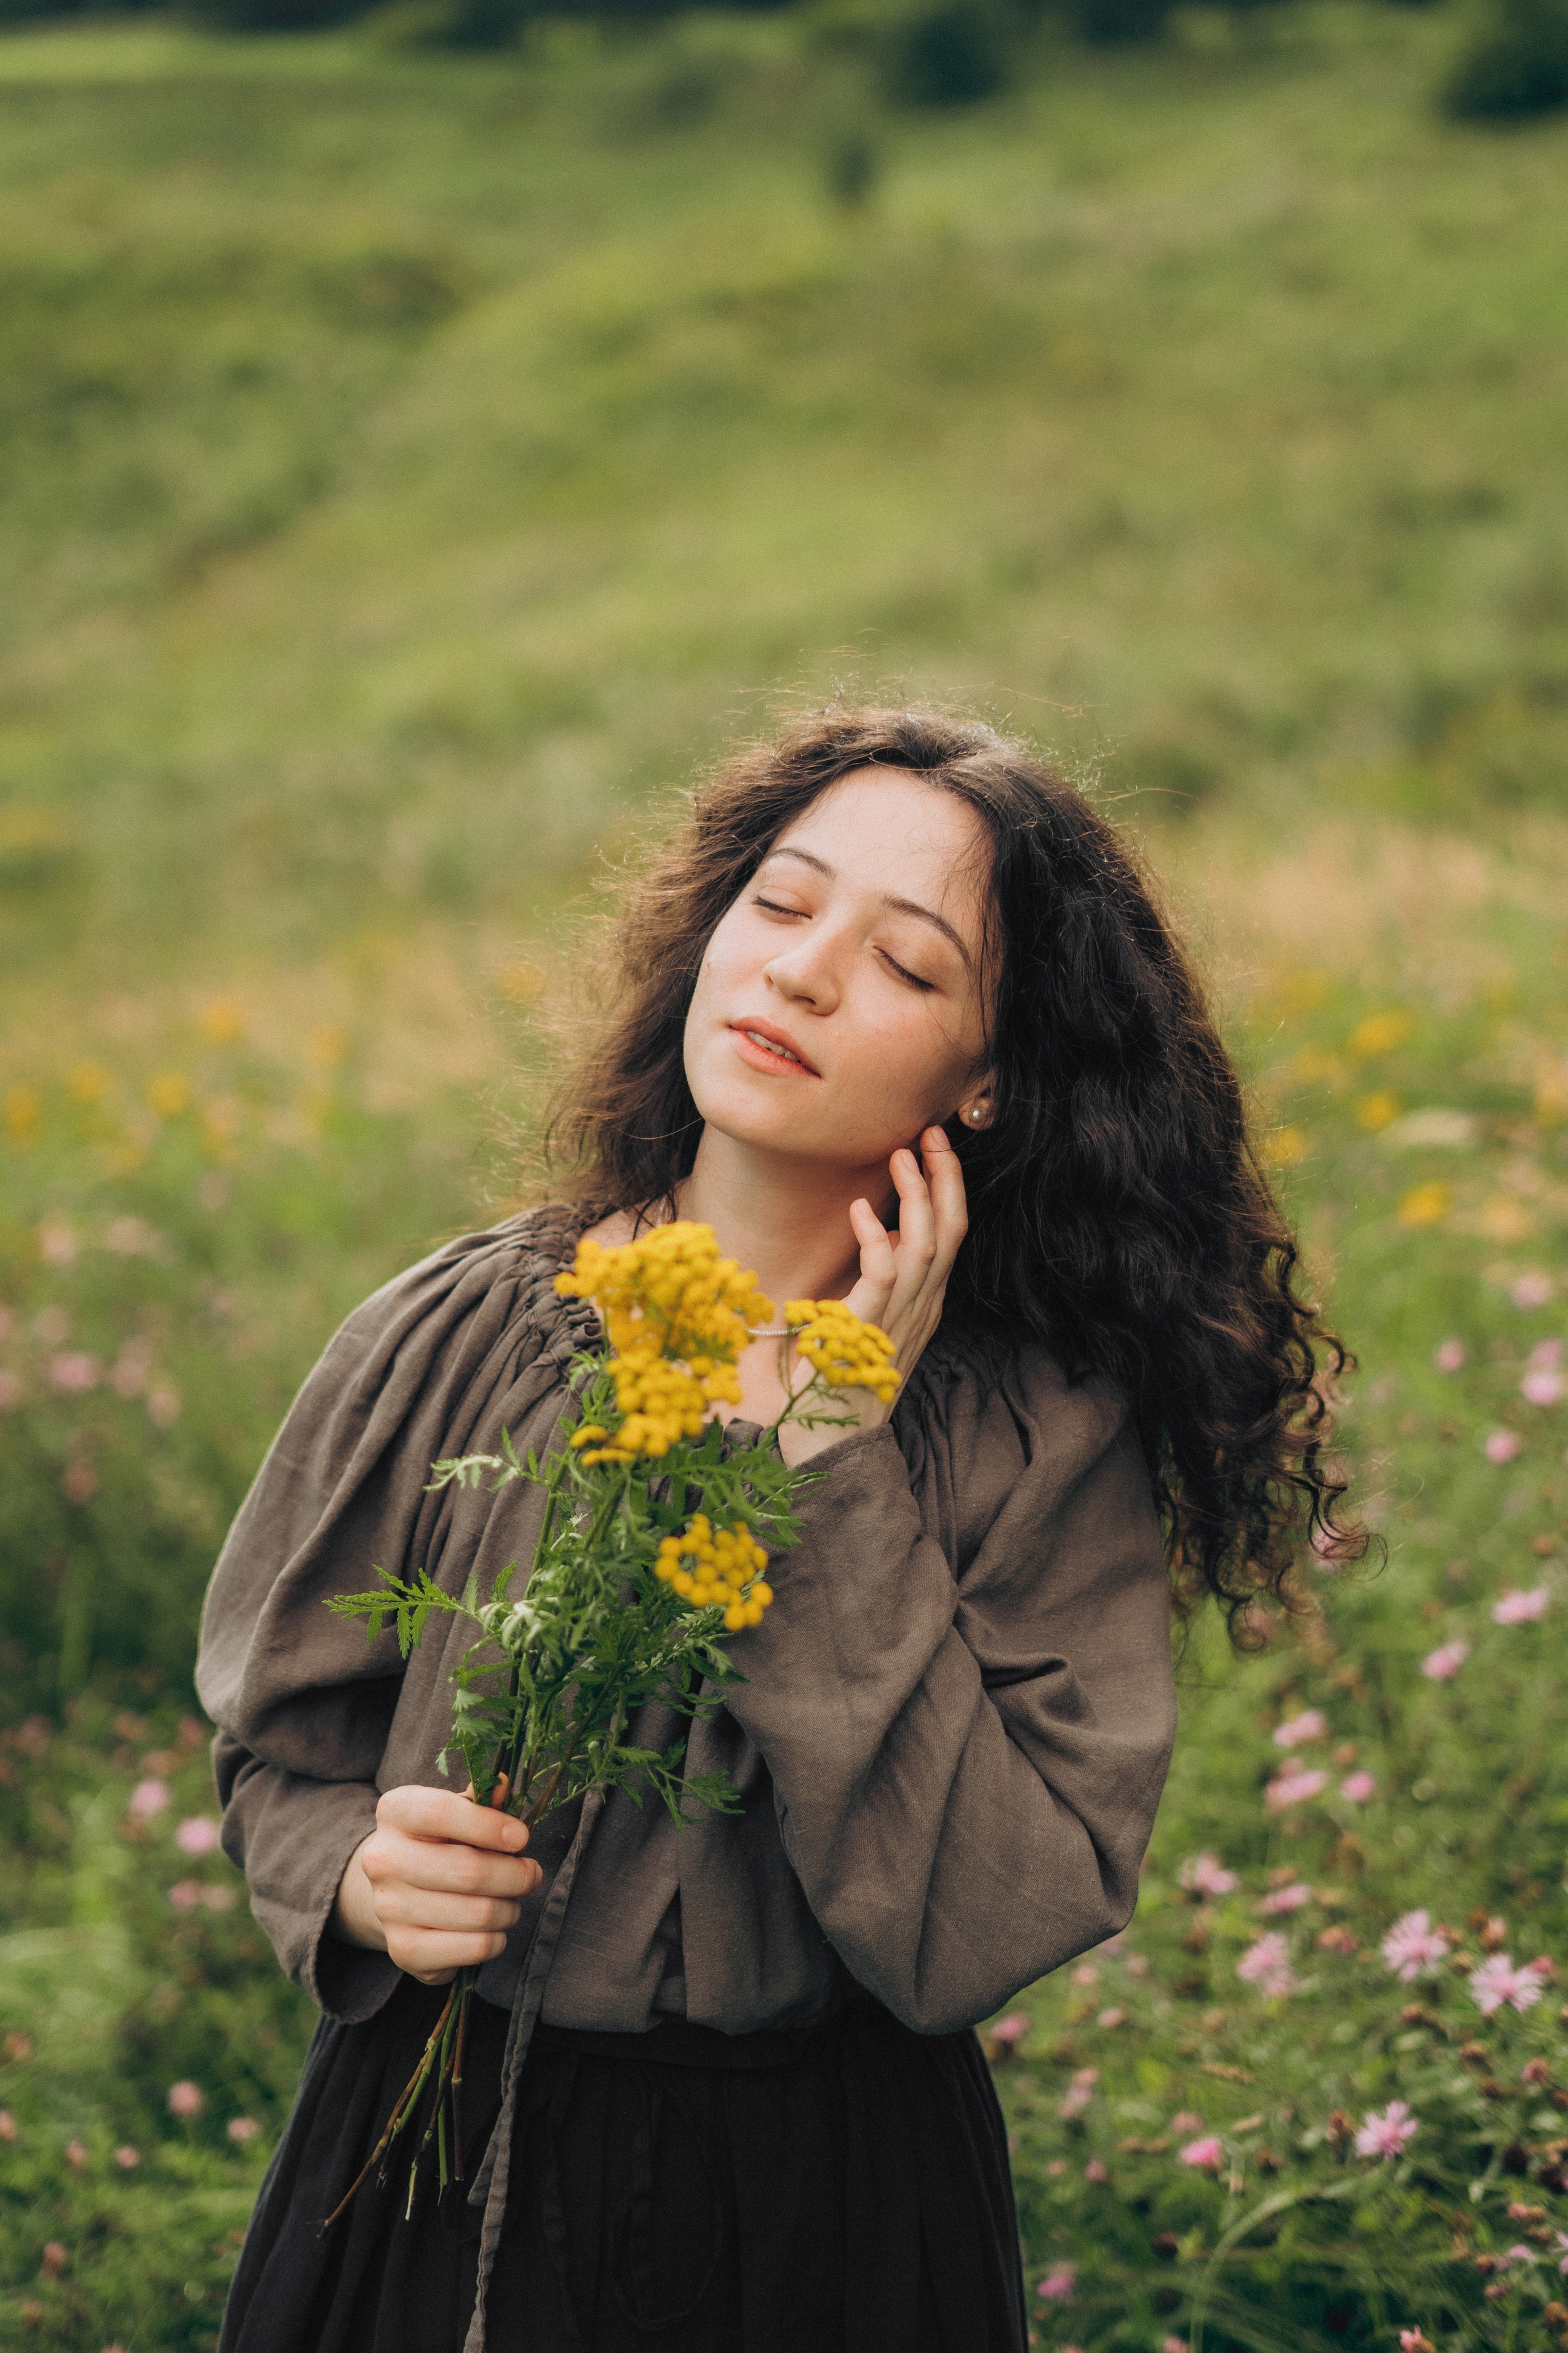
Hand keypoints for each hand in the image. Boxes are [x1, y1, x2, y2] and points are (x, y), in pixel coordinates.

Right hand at [333, 1782, 541, 1986]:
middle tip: (531, 1873)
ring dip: (510, 1908)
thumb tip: (504, 1783)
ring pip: (478, 1912)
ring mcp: (388, 1908)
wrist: (400, 1891)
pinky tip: (494, 1928)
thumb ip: (483, 1798)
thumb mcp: (459, 1810)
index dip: (489, 1825)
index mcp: (395, 1812)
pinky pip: (473, 1948)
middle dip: (516, 1875)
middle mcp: (382, 1859)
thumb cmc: (441, 1842)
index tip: (521, 1837)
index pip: (441, 1813)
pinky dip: (497, 1939)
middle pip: (468, 1870)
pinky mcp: (403, 1950)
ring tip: (511, 1900)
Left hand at [779, 1126, 966, 1464]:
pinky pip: (882, 1275)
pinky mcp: (866, 1332)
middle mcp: (920, 1310)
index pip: (950, 1236)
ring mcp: (898, 1322)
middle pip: (950, 1232)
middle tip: (931, 1133)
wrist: (831, 1448)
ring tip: (901, 1153)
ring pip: (924, 1246)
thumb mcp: (866, 1326)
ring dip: (915, 1196)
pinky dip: (873, 1237)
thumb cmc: (838, 1386)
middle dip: (945, 1178)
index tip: (935, 1147)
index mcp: (923, 1306)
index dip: (948, 1189)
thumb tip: (874, 1237)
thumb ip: (878, 1287)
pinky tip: (858, 1210)